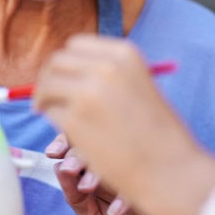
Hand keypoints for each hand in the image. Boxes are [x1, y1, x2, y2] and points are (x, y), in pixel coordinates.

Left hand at [34, 35, 214, 214]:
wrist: (170, 169)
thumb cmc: (160, 134)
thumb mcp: (141, 87)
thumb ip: (110, 75)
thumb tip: (71, 71)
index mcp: (125, 54)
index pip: (76, 45)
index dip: (66, 62)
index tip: (62, 76)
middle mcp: (105, 67)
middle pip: (57, 62)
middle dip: (48, 77)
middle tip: (46, 95)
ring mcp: (87, 93)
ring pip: (47, 86)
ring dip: (44, 98)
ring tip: (46, 110)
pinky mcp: (74, 120)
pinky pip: (50, 113)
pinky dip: (52, 121)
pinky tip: (64, 134)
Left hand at [47, 133, 161, 214]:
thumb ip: (74, 195)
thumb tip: (57, 167)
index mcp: (102, 171)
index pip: (84, 145)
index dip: (66, 143)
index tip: (52, 153)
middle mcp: (120, 171)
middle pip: (100, 148)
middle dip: (81, 155)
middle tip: (69, 167)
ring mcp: (140, 181)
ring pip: (119, 163)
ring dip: (100, 172)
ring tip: (86, 187)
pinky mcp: (155, 197)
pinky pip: (139, 191)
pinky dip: (125, 199)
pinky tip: (114, 212)